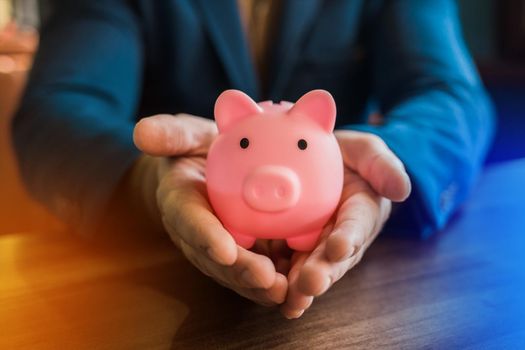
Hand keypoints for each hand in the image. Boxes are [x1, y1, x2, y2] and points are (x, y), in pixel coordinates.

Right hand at [133, 114, 286, 305]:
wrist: (206, 171)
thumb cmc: (197, 150)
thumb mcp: (187, 136)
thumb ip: (171, 134)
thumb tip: (142, 131)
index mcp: (180, 203)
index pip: (188, 219)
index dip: (204, 235)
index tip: (224, 248)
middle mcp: (196, 233)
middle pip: (214, 257)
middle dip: (238, 271)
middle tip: (265, 278)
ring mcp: (218, 247)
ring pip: (235, 271)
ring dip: (257, 285)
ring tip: (284, 292)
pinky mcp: (240, 251)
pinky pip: (255, 268)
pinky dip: (274, 280)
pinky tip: (298, 286)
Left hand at [279, 131, 410, 317]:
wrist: (316, 162)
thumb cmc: (345, 157)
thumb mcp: (365, 151)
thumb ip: (383, 166)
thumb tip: (402, 190)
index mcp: (361, 212)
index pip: (357, 225)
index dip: (349, 237)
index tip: (339, 247)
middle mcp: (340, 237)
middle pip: (332, 258)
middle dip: (322, 272)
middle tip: (311, 283)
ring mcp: (314, 246)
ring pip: (308, 269)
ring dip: (300, 286)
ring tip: (292, 299)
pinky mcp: (289, 248)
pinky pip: (284, 266)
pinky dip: (278, 282)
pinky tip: (271, 295)